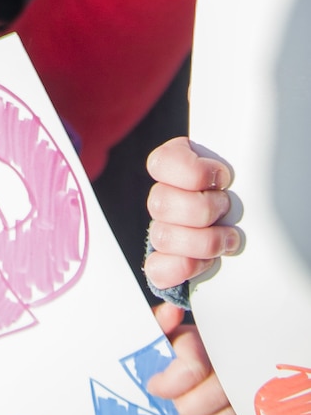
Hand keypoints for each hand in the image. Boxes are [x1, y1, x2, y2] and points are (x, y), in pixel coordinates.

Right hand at [144, 135, 241, 293]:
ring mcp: (163, 232)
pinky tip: (207, 263)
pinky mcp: (164, 265)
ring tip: (227, 239)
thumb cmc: (251, 201)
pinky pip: (156, 269)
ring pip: (161, 237)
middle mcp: (165, 198)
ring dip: (203, 241)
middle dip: (203, 209)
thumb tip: (247, 146)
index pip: (160, 163)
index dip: (193, 173)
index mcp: (178, 167)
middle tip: (228, 209)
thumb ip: (234, 160)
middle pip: (160, 202)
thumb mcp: (244, 173)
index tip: (223, 178)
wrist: (257, 238)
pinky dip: (182, 268)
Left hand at [148, 303, 248, 414]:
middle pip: (205, 401)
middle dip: (185, 406)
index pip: (191, 369)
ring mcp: (250, 392)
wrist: (209, 361)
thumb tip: (172, 312)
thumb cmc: (181, 347)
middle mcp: (236, 364)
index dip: (167, 384)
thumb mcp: (166, 331)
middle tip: (177, 402)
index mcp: (211, 339)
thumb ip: (160, 322)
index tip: (154, 385)